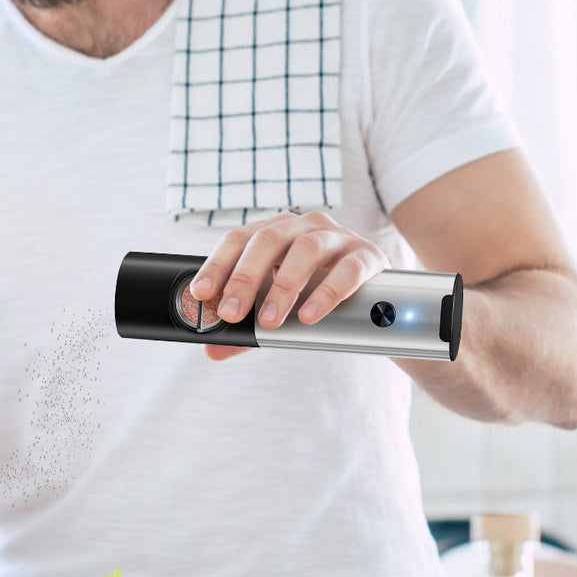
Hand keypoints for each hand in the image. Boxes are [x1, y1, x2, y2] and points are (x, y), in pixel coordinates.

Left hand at [188, 211, 388, 360]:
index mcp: (275, 232)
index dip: (217, 265)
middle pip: (267, 240)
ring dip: (284, 286)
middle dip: (245, 277)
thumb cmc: (316, 295)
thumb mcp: (279, 309)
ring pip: (306, 249)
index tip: (200, 294)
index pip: (238, 239)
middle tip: (231, 312)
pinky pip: (348, 269)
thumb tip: (212, 350)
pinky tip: (310, 316)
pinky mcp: (368, 255)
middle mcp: (303, 226)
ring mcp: (338, 237)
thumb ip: (247, 329)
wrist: (376, 300)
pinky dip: (327, 293)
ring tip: (269, 320)